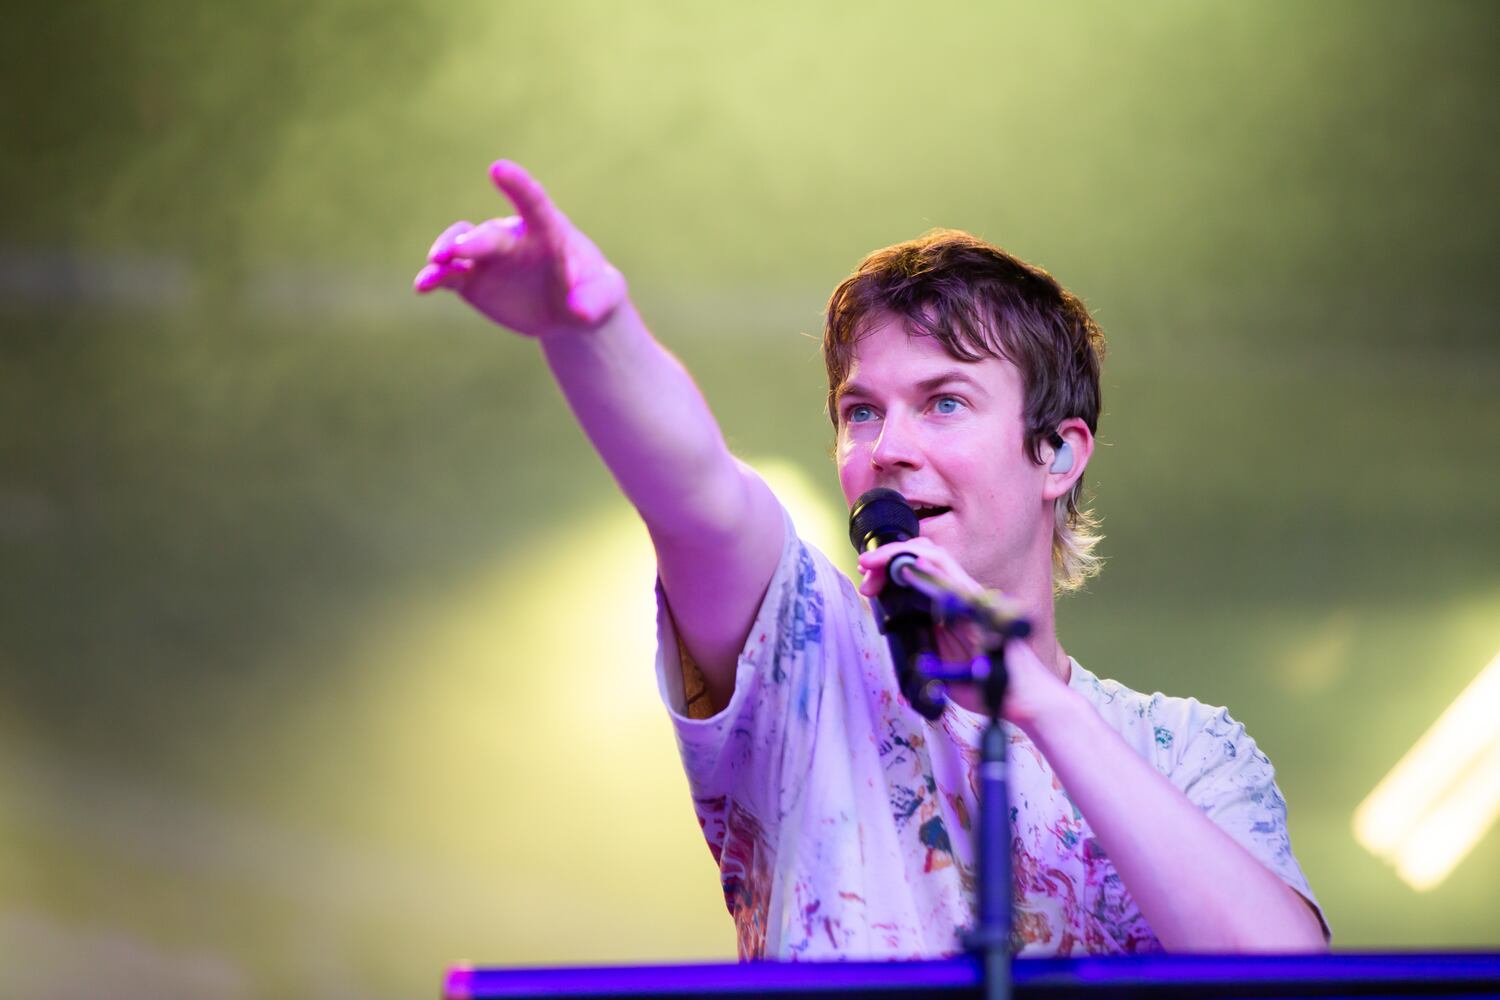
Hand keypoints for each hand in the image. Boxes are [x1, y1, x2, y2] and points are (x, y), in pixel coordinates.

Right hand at [413, 160, 627, 337]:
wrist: (569, 309)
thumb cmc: (592, 291)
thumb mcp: (605, 297)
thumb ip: (596, 299)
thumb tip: (581, 312)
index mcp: (548, 231)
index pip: (533, 203)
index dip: (518, 186)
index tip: (498, 168)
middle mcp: (512, 238)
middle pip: (489, 235)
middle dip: (472, 241)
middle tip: (455, 250)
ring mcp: (487, 257)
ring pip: (460, 247)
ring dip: (447, 251)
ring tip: (435, 263)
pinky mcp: (471, 280)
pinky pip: (448, 276)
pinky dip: (434, 278)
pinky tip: (422, 286)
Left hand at [857, 537, 1075, 731]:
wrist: (1020, 698)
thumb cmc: (986, 685)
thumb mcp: (940, 667)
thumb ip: (922, 650)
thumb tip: (897, 644)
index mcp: (948, 607)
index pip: (916, 573)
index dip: (887, 569)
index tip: (867, 582)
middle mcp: (959, 596)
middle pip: (921, 558)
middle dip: (887, 558)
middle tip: (864, 568)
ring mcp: (970, 597)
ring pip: (934, 557)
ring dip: (899, 555)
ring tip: (873, 562)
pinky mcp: (979, 605)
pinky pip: (952, 577)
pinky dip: (928, 566)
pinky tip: (907, 565)